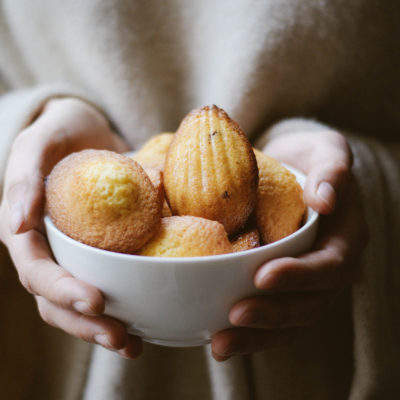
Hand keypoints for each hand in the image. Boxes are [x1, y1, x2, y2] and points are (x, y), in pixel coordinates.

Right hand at [0, 98, 141, 358]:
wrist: (90, 130)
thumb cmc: (61, 131)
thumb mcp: (40, 141)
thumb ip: (24, 176)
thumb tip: (15, 226)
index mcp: (29, 233)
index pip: (37, 272)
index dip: (61, 291)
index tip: (95, 302)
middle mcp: (51, 250)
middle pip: (58, 300)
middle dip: (86, 323)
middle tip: (120, 338)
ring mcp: (77, 254)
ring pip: (82, 302)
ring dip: (104, 327)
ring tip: (132, 344)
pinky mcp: (104, 251)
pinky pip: (112, 281)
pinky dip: (126, 304)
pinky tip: (147, 322)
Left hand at [212, 129, 368, 360]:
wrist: (292, 170)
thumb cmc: (309, 160)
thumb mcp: (326, 151)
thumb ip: (332, 170)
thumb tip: (326, 200)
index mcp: (344, 239)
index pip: (329, 266)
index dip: (300, 276)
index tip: (263, 276)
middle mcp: (328, 268)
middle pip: (309, 304)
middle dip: (273, 313)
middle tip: (236, 314)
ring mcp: (305, 284)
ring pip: (288, 321)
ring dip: (256, 336)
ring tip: (220, 343)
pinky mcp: (282, 288)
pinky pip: (270, 317)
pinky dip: (247, 334)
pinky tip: (216, 341)